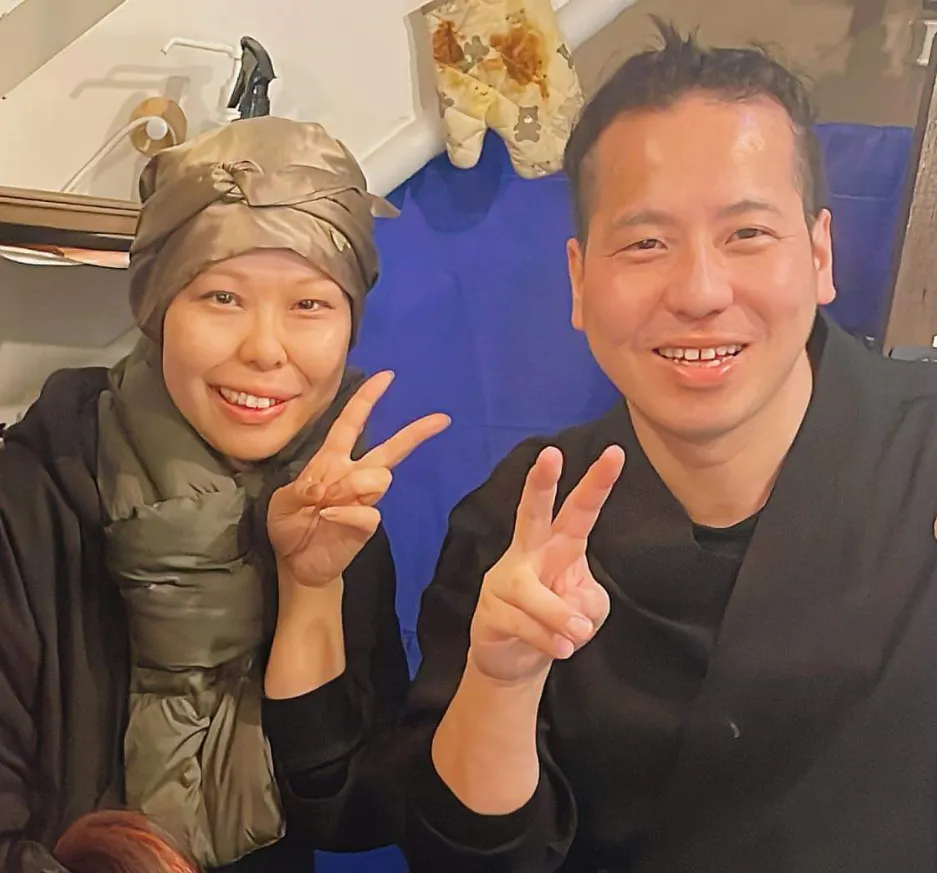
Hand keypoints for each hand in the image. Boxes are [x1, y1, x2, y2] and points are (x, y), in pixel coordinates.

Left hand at [268, 371, 449, 586]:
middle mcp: (352, 475)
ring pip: (379, 477)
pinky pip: (369, 510)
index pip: (351, 423)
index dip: (366, 399)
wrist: (297, 563)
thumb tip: (323, 489)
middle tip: (441, 419)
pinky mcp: (366, 524)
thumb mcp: (281, 504)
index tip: (386, 377)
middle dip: (415, 433)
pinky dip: (346, 513)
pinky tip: (329, 518)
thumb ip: (300, 491)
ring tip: (327, 503)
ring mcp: (363, 499)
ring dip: (353, 486)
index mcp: (330, 460)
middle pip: (390, 448)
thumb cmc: (288, 526)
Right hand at [468, 444, 624, 685]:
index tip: (616, 452)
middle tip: (552, 453)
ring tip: (579, 633)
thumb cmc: (556, 622)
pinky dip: (546, 639)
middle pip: (532, 513)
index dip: (598, 483)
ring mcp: (505, 581)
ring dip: (557, 613)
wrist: (515, 659)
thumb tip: (573, 617)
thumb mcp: (589, 609)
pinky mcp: (490, 611)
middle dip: (541, 484)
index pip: (580, 510)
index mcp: (559, 544)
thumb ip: (588, 602)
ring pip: (531, 590)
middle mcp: (529, 553)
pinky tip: (560, 649)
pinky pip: (521, 623)